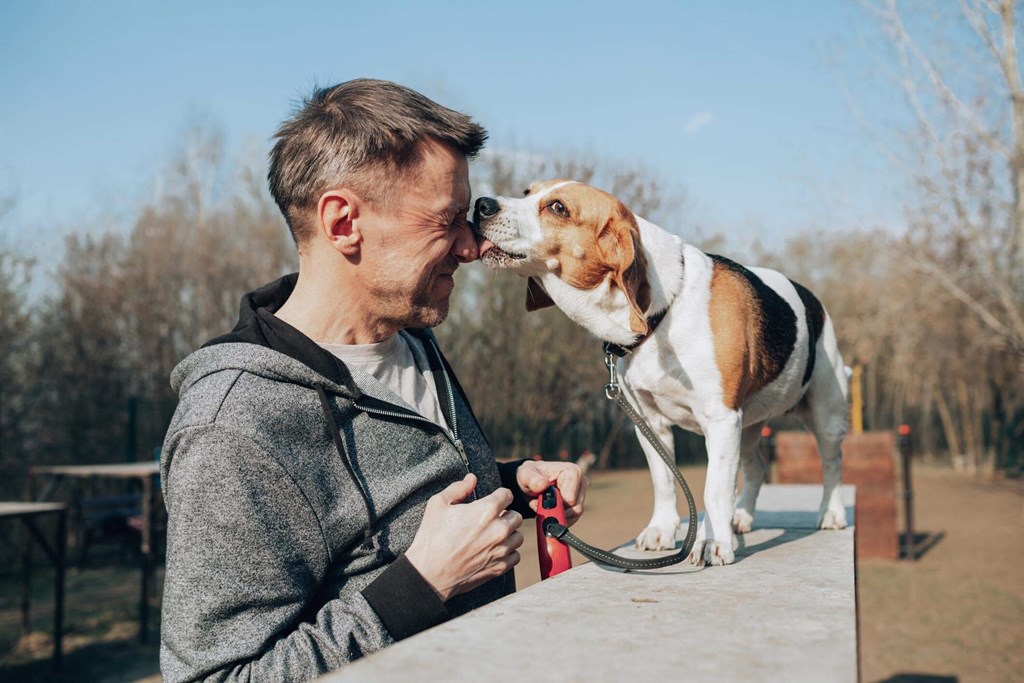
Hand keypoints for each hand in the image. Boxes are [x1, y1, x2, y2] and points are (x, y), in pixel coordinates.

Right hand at [405, 474, 523, 601]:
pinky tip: (494, 551)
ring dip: (509, 534)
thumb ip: (458, 488)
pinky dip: (508, 553)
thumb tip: (472, 478)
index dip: (499, 496)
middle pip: (516, 516)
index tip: (493, 501)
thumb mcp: (438, 504)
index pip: (507, 495)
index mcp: (486, 510)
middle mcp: (498, 529)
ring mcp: (501, 550)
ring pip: (518, 536)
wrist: (429, 574)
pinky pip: (516, 556)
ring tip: (493, 536)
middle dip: (505, 515)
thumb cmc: (431, 538)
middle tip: (490, 520)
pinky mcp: (500, 567)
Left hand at [515, 460, 588, 525]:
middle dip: (556, 511)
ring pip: (574, 515)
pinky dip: (558, 518)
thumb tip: (543, 485)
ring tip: (542, 506)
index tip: (543, 500)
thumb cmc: (530, 476)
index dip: (556, 504)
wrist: (530, 483)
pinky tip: (548, 510)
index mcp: (573, 472)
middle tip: (539, 505)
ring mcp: (581, 494)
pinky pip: (572, 519)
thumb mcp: (526, 476)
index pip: (571, 499)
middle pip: (574, 509)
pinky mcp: (578, 504)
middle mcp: (581, 482)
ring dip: (556, 515)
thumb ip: (533, 480)